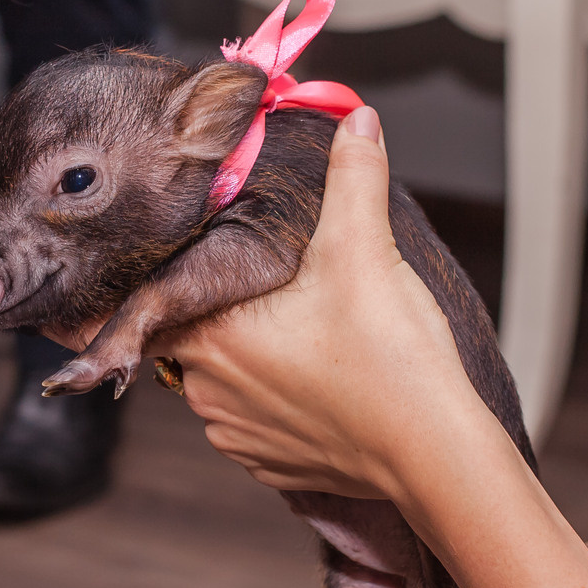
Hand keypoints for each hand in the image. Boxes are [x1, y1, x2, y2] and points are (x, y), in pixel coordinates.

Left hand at [156, 108, 485, 502]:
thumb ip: (354, 177)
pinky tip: (314, 380)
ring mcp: (236, 436)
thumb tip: (357, 120)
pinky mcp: (269, 466)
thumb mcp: (368, 250)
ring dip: (246, 359)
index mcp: (213, 335)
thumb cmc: (393, 356)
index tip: (177, 262)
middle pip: (191, 335)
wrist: (435, 452)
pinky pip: (250, 422)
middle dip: (224, 311)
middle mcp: (207, 392)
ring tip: (301, 335)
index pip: (152, 301)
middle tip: (273, 290)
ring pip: (220, 381)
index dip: (165, 278)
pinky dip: (273, 401)